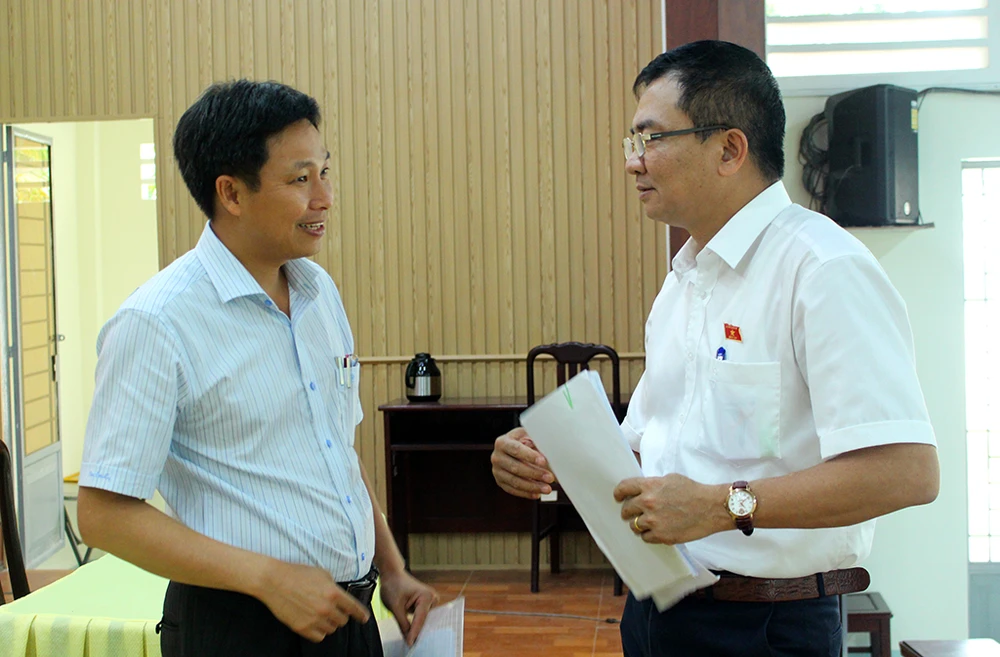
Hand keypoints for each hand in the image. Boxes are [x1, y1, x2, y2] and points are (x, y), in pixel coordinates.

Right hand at [254, 560, 370, 642]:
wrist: (274, 581)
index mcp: (333, 593)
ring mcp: (314, 619)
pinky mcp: (302, 627)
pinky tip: (315, 623)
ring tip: (321, 615)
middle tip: (334, 610)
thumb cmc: (298, 574)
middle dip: (340, 615)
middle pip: (343, 621)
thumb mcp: (322, 573)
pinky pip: (319, 637)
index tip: (364, 618)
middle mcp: (326, 608)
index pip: (354, 608)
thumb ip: (334, 587)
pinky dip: (319, 632)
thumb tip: (340, 597)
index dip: (361, 614)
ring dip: (329, 623)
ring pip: (331, 629)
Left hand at [379, 568, 438, 645]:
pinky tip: (412, 631)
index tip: (410, 644)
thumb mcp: (395, 607)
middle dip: (418, 632)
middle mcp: (432, 598)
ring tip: (411, 638)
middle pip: (425, 621)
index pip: (420, 619)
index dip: (415, 633)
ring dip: (418, 628)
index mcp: (426, 596)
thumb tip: (408, 638)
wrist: (392, 574)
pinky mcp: (427, 603)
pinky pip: (422, 617)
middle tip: (411, 643)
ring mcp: (431, 600)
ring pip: (424, 621)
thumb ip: (403, 624)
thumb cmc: (393, 585)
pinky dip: (417, 624)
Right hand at [491, 428, 554, 498]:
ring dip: (532, 486)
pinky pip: (513, 490)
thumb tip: (548, 451)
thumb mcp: (529, 435)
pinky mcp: (500, 482)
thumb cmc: (523, 440)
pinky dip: (526, 493)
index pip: (516, 449)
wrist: (513, 447)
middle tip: (550, 477)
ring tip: (547, 488)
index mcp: (502, 442)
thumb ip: (535, 442)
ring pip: (515, 482)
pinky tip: (537, 493)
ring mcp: (497, 471)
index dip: (530, 456)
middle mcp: (497, 457)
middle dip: (535, 473)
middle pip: (515, 467)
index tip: (543, 461)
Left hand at [614, 474, 729, 544]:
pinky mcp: (662, 536)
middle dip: (628, 511)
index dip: (619, 493)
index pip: (624, 488)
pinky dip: (648, 535)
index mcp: (649, 486)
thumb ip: (653, 484)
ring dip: (638, 525)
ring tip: (647, 523)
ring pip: (633, 526)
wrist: (711, 507)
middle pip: (626, 510)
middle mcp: (648, 503)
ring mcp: (654, 521)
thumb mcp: (671, 479)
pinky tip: (656, 531)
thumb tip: (642, 490)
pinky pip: (645, 538)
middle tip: (633, 513)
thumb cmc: (694, 491)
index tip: (618, 497)